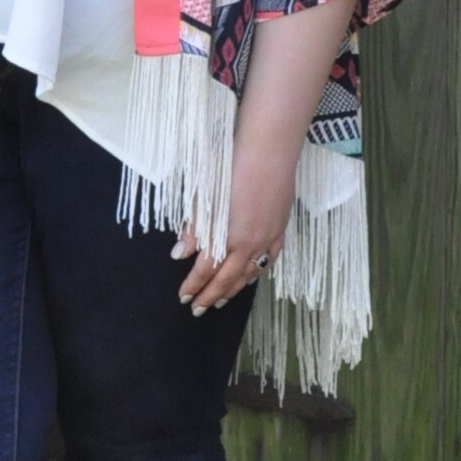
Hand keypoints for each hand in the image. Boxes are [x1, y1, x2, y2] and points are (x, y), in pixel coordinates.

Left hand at [173, 129, 295, 314]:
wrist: (269, 151)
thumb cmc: (232, 168)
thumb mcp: (206, 197)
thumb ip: (194, 230)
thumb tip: (180, 253)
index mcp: (228, 236)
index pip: (206, 270)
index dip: (194, 285)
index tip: (183, 296)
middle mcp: (249, 243)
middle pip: (228, 278)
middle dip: (211, 295)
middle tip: (198, 309)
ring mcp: (268, 237)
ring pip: (250, 273)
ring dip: (234, 288)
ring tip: (221, 299)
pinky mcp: (281, 228)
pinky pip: (270, 259)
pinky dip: (258, 272)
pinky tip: (252, 276)